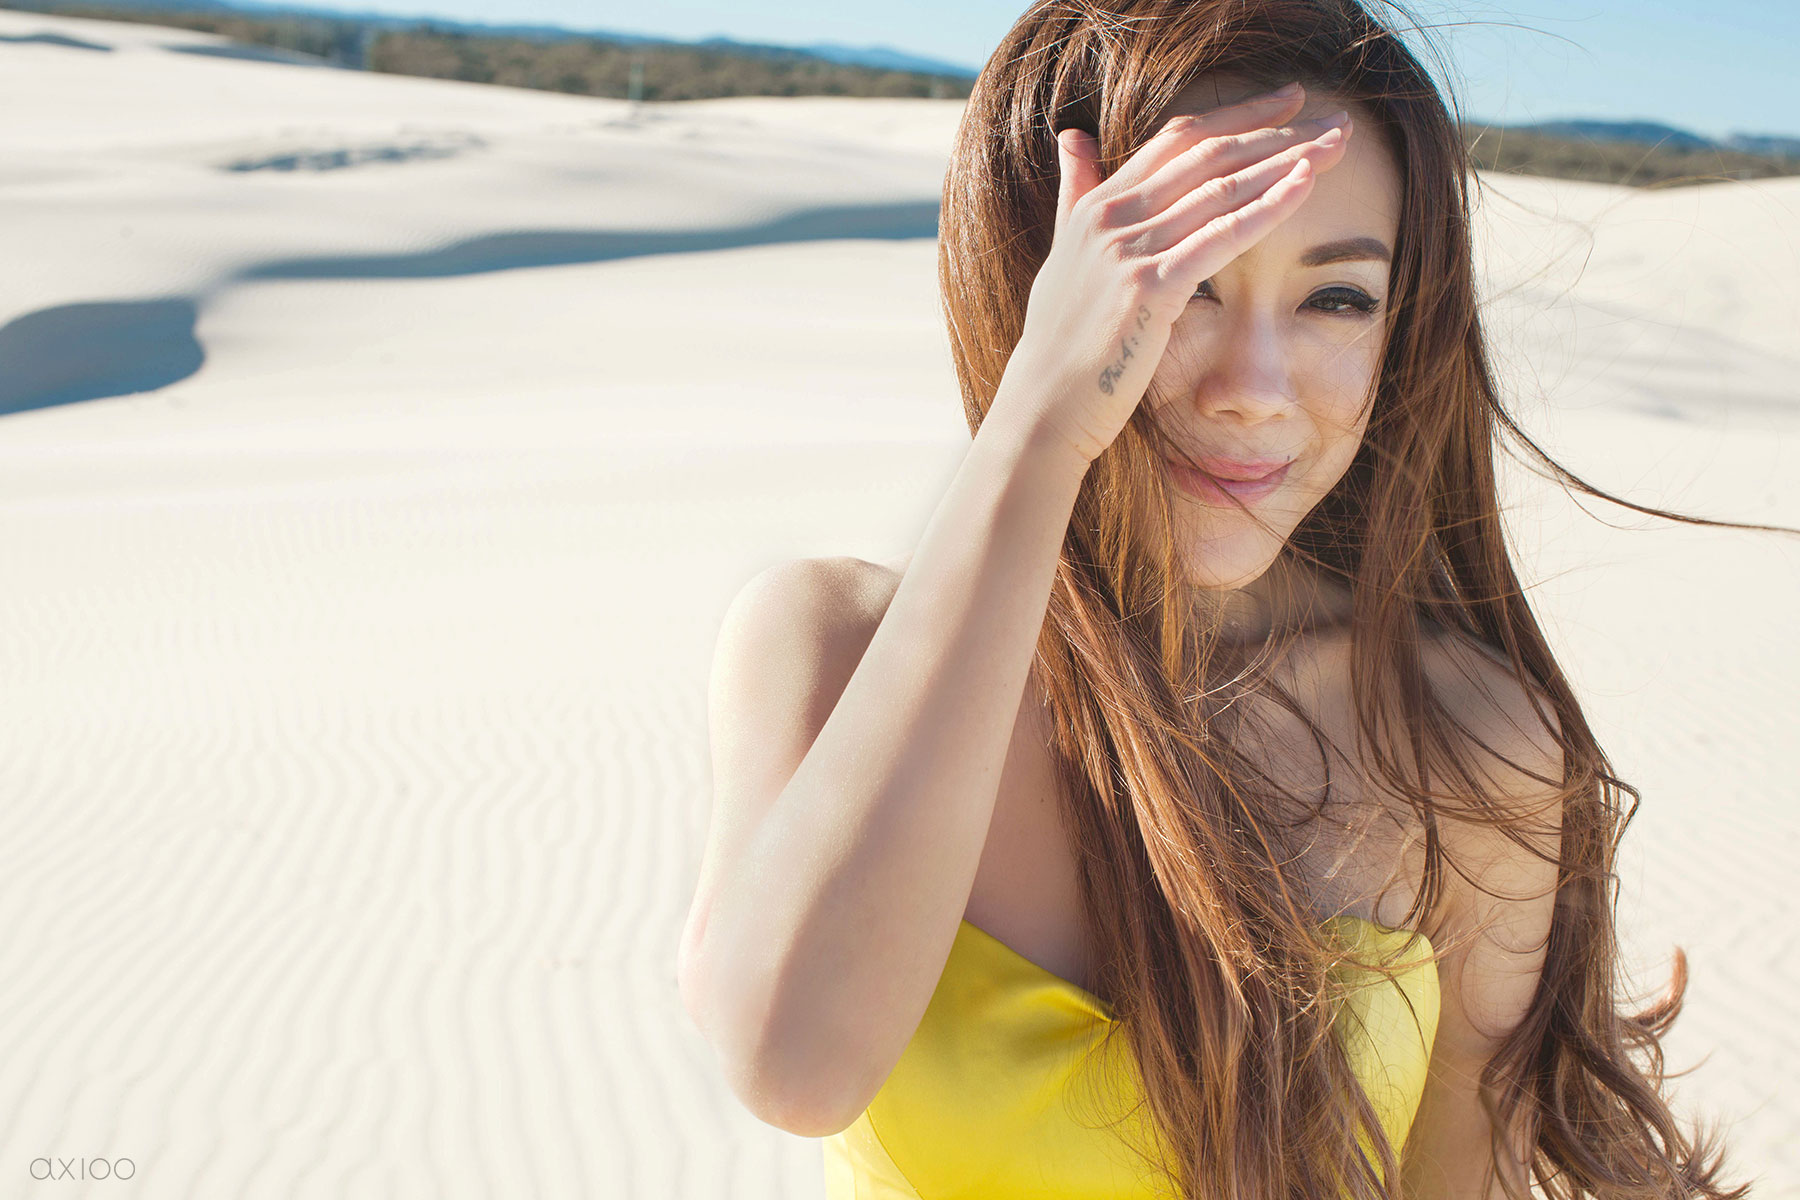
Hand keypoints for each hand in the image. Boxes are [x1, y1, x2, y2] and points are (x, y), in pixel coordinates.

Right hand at [994, 84, 1351, 465]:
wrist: (1044, 403)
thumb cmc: (1061, 341)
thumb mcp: (1065, 256)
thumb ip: (1076, 195)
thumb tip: (1073, 138)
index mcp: (1098, 206)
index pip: (1177, 140)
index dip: (1238, 115)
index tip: (1289, 103)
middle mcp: (1111, 218)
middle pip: (1207, 155)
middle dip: (1277, 132)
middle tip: (1334, 122)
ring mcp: (1127, 251)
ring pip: (1220, 189)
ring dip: (1286, 162)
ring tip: (1336, 145)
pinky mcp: (1147, 288)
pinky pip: (1220, 238)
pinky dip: (1266, 208)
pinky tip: (1305, 186)